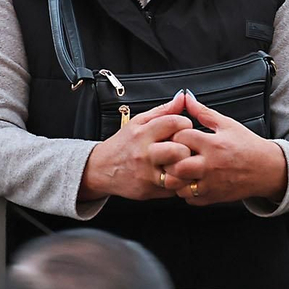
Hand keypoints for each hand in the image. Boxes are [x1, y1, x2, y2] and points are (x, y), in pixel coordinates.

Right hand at [78, 97, 195, 201]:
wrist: (102, 168)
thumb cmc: (124, 144)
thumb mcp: (138, 122)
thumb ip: (163, 111)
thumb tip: (183, 98)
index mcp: (142, 133)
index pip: (174, 123)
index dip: (185, 125)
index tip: (184, 129)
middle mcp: (143, 154)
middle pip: (179, 150)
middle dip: (187, 149)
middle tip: (183, 149)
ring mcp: (146, 174)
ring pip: (179, 173)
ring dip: (184, 169)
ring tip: (179, 164)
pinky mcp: (149, 190)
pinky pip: (174, 189)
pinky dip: (177, 183)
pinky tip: (172, 176)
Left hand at [166, 93, 287, 204]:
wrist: (268, 170)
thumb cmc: (247, 145)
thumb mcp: (227, 124)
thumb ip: (203, 112)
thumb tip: (185, 97)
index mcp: (213, 145)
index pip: (180, 138)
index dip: (174, 135)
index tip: (176, 136)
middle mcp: (211, 166)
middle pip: (176, 166)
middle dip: (170, 160)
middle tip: (172, 155)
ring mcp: (212, 184)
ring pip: (180, 186)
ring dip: (176, 178)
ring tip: (178, 169)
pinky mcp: (214, 197)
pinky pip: (190, 199)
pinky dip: (186, 192)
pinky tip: (189, 181)